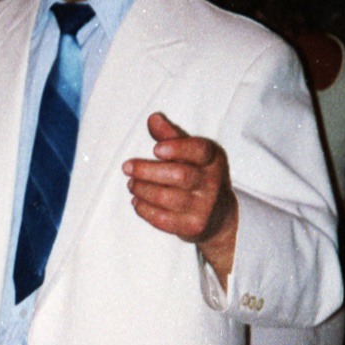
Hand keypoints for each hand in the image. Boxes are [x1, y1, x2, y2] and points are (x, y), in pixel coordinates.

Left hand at [122, 112, 238, 285]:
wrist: (217, 216)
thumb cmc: (198, 178)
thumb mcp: (190, 154)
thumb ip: (171, 136)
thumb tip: (153, 118)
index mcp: (213, 160)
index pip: (199, 150)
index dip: (177, 148)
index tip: (155, 149)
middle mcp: (213, 183)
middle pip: (179, 175)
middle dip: (147, 170)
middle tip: (127, 167)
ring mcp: (204, 207)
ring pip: (167, 198)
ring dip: (142, 189)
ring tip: (131, 184)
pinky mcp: (193, 227)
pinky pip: (163, 219)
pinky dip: (144, 209)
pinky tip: (137, 201)